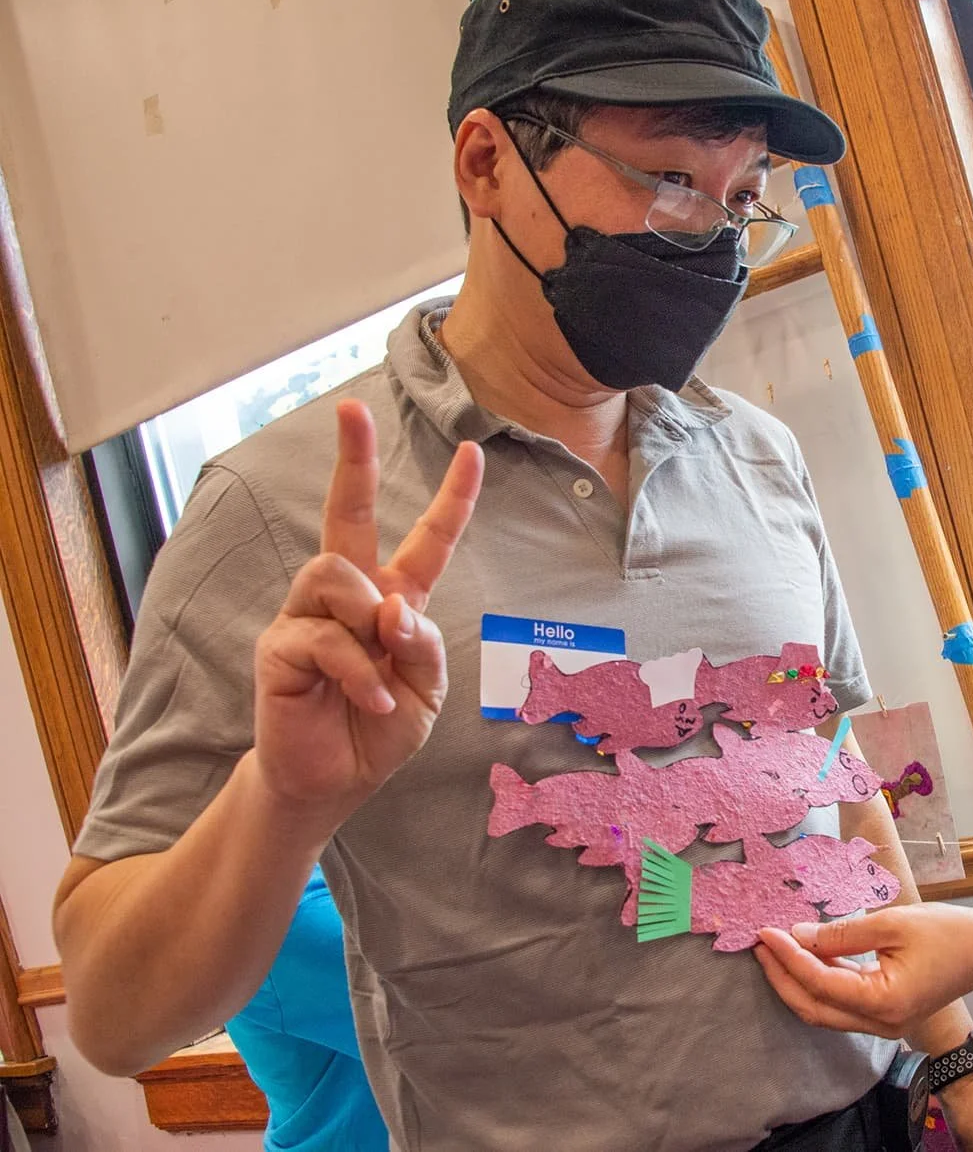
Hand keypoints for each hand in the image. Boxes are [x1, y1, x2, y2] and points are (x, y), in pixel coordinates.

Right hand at [251, 400, 482, 818]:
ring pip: (336, 575)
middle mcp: (347, 597)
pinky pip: (326, 638)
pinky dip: (359, 674)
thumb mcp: (427, 691)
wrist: (333, 782)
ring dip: (367, 624)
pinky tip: (371, 701)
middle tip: (351, 410)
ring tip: (379, 674)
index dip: (451, 498)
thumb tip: (391, 604)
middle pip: (345, 512)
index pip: (426, 540)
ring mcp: (308, 617)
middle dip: (351, 459)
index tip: (472, 451)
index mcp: (393, 599)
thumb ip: (422, 646)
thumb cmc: (380, 729)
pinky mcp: (280, 648)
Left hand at [755, 904, 972, 1037]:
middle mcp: (880, 1024)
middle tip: (760, 944)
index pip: (820, 983)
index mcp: (883, 1002)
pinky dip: (820, 981)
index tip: (765, 932)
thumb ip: (842, 934)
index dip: (788, 957)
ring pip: (824, 1009)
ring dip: (797, 980)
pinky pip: (841, 1004)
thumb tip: (798, 936)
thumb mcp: (892, 923)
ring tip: (775, 947)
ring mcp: (883, 1025)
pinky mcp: (885, 1015)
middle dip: (781, 977)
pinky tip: (806, 954)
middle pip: (813, 1007)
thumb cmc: (948, 932)